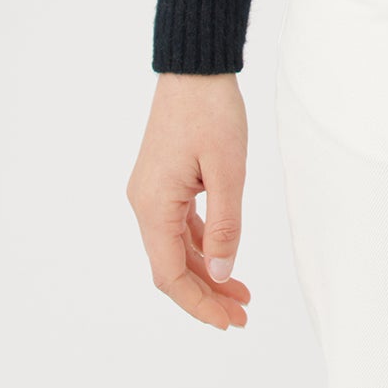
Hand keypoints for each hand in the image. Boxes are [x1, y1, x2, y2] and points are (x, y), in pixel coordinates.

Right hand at [126, 72, 252, 328]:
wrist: (195, 67)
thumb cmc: (210, 110)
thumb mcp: (227, 169)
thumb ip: (225, 225)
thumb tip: (222, 272)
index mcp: (153, 205)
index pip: (170, 274)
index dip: (199, 303)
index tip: (230, 320)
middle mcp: (145, 204)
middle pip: (172, 266)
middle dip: (206, 293)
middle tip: (242, 313)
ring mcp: (153, 192)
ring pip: (177, 247)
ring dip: (207, 270)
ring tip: (241, 292)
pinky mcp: (164, 180)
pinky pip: (180, 225)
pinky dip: (202, 244)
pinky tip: (225, 255)